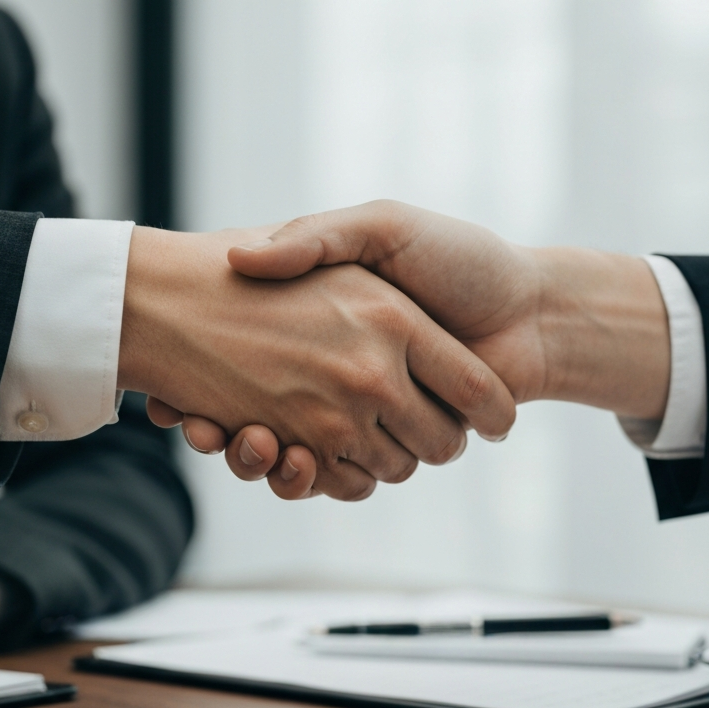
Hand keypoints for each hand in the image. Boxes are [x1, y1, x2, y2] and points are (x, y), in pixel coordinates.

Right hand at [121, 225, 514, 500]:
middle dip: (234, 426)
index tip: (177, 384)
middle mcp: (341, 376)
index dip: (213, 377)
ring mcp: (365, 414)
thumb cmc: (458, 259)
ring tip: (238, 438)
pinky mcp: (389, 445)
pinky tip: (277, 457)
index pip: (254, 356)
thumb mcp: (379, 227)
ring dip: (259, 458)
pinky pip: (334, 479)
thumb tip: (240, 259)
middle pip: (267, 415)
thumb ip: (315, 237)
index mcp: (328, 328)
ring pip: (293, 454)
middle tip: (193, 422)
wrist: (531, 310)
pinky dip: (301, 480)